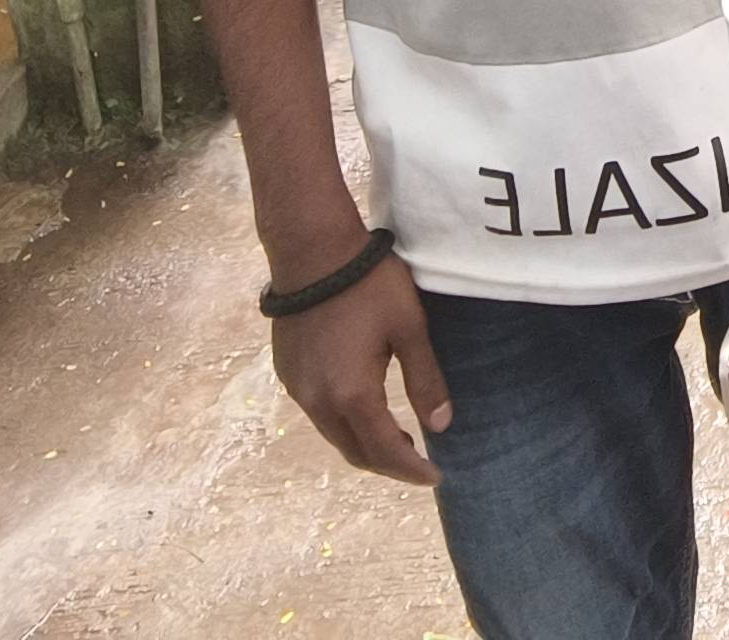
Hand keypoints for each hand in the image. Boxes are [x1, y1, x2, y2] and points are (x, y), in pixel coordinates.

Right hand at [266, 247, 449, 485]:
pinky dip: (343, 421)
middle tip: (418, 462)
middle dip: (387, 463)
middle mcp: (318, 401)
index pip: (384, 451)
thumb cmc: (369, 285)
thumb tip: (440, 426)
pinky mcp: (288, 372)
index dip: (411, 470)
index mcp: (352, 394)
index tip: (435, 477)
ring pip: (333, 434)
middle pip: (354, 451)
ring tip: (396, 438)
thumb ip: (425, 380)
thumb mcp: (409, 328)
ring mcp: (298, 388)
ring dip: (364, 443)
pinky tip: (362, 407)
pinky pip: (318, 412)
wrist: (312, 251)